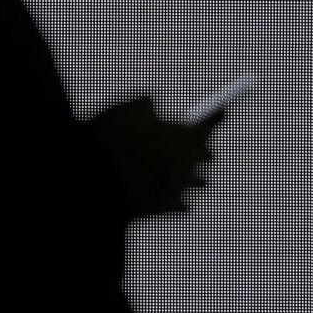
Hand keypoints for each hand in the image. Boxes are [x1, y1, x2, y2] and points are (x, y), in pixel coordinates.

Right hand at [87, 96, 222, 219]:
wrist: (92, 182)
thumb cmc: (110, 140)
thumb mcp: (126, 111)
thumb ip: (146, 107)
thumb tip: (151, 105)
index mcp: (185, 136)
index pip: (211, 122)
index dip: (215, 114)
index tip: (220, 109)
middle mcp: (190, 163)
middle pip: (205, 153)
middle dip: (196, 146)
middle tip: (179, 138)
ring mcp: (181, 188)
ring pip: (196, 180)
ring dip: (185, 172)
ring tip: (164, 165)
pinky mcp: (168, 208)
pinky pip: (181, 202)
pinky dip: (172, 196)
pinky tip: (158, 189)